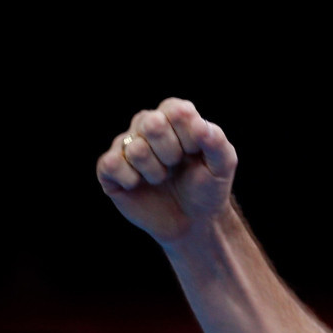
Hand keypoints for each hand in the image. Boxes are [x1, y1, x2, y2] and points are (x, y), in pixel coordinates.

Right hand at [96, 98, 236, 244]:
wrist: (192, 221)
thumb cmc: (208, 187)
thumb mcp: (223, 165)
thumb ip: (217, 142)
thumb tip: (200, 125)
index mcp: (174, 117)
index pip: (176, 110)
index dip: (189, 136)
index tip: (196, 152)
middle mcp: (146, 124)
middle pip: (152, 123)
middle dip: (171, 153)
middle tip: (176, 165)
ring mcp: (126, 145)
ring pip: (135, 148)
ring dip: (155, 171)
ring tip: (161, 178)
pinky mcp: (109, 168)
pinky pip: (111, 164)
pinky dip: (130, 179)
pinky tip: (138, 185)